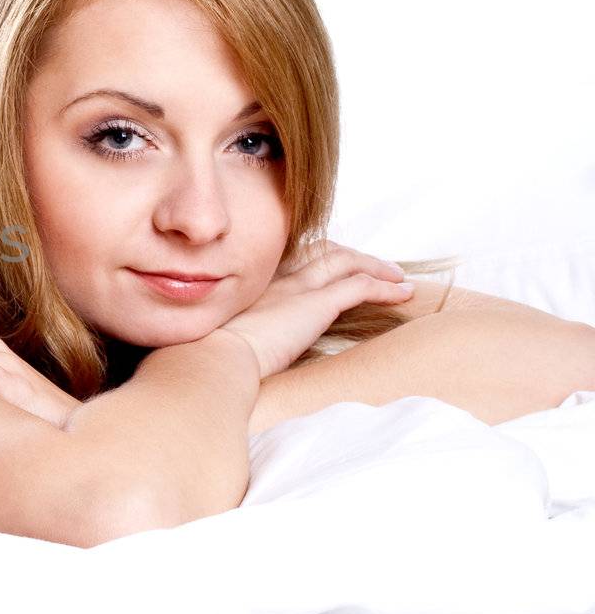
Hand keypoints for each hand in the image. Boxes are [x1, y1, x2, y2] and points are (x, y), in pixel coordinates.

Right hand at [216, 241, 415, 379]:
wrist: (211, 360)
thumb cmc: (210, 361)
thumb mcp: (223, 343)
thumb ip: (237, 339)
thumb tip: (240, 355)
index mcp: (253, 287)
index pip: (293, 260)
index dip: (318, 260)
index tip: (334, 269)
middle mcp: (276, 279)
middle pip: (322, 252)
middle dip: (351, 256)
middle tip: (374, 267)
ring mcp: (297, 288)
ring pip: (346, 262)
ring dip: (376, 267)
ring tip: (398, 277)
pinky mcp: (316, 304)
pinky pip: (361, 286)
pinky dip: (385, 287)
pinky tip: (404, 293)